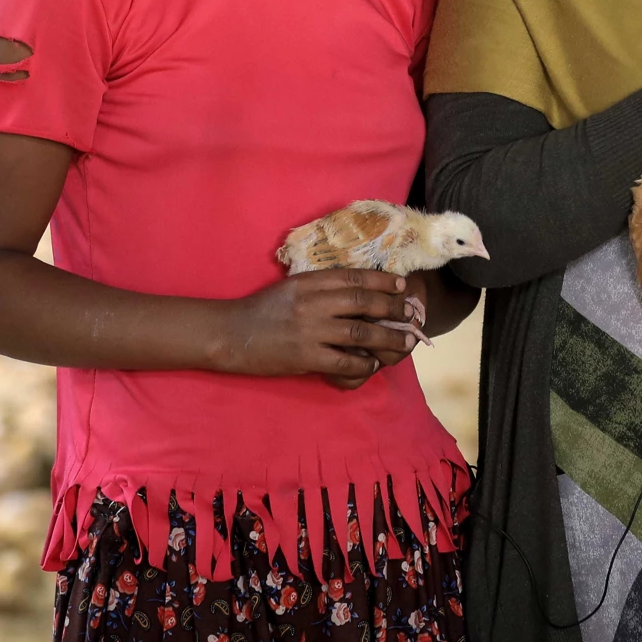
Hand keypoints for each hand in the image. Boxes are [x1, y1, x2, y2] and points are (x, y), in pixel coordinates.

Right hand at [215, 270, 420, 390]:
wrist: (229, 334)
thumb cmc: (261, 310)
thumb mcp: (292, 287)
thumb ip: (321, 287)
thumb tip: (358, 291)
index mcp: (310, 282)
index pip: (356, 276)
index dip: (383, 280)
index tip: (401, 285)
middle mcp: (314, 302)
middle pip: (366, 301)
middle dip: (394, 308)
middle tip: (411, 314)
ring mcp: (311, 330)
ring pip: (362, 332)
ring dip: (389, 338)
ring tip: (405, 342)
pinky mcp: (306, 357)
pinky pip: (345, 361)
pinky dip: (364, 364)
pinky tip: (372, 364)